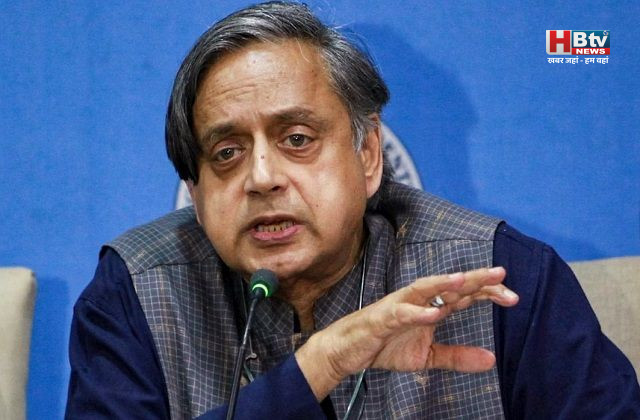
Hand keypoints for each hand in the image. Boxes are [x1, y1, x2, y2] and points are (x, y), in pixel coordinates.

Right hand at [295, 267, 517, 399]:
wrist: (348, 351)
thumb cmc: (386, 346)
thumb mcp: (428, 357)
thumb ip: (458, 356)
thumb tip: (491, 360)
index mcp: (431, 308)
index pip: (463, 297)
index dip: (487, 293)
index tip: (513, 297)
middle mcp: (418, 301)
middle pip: (449, 287)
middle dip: (474, 280)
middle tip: (502, 274)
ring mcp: (400, 306)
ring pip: (424, 289)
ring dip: (444, 283)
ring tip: (465, 280)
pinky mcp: (383, 317)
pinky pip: (401, 313)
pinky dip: (416, 312)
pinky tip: (433, 313)